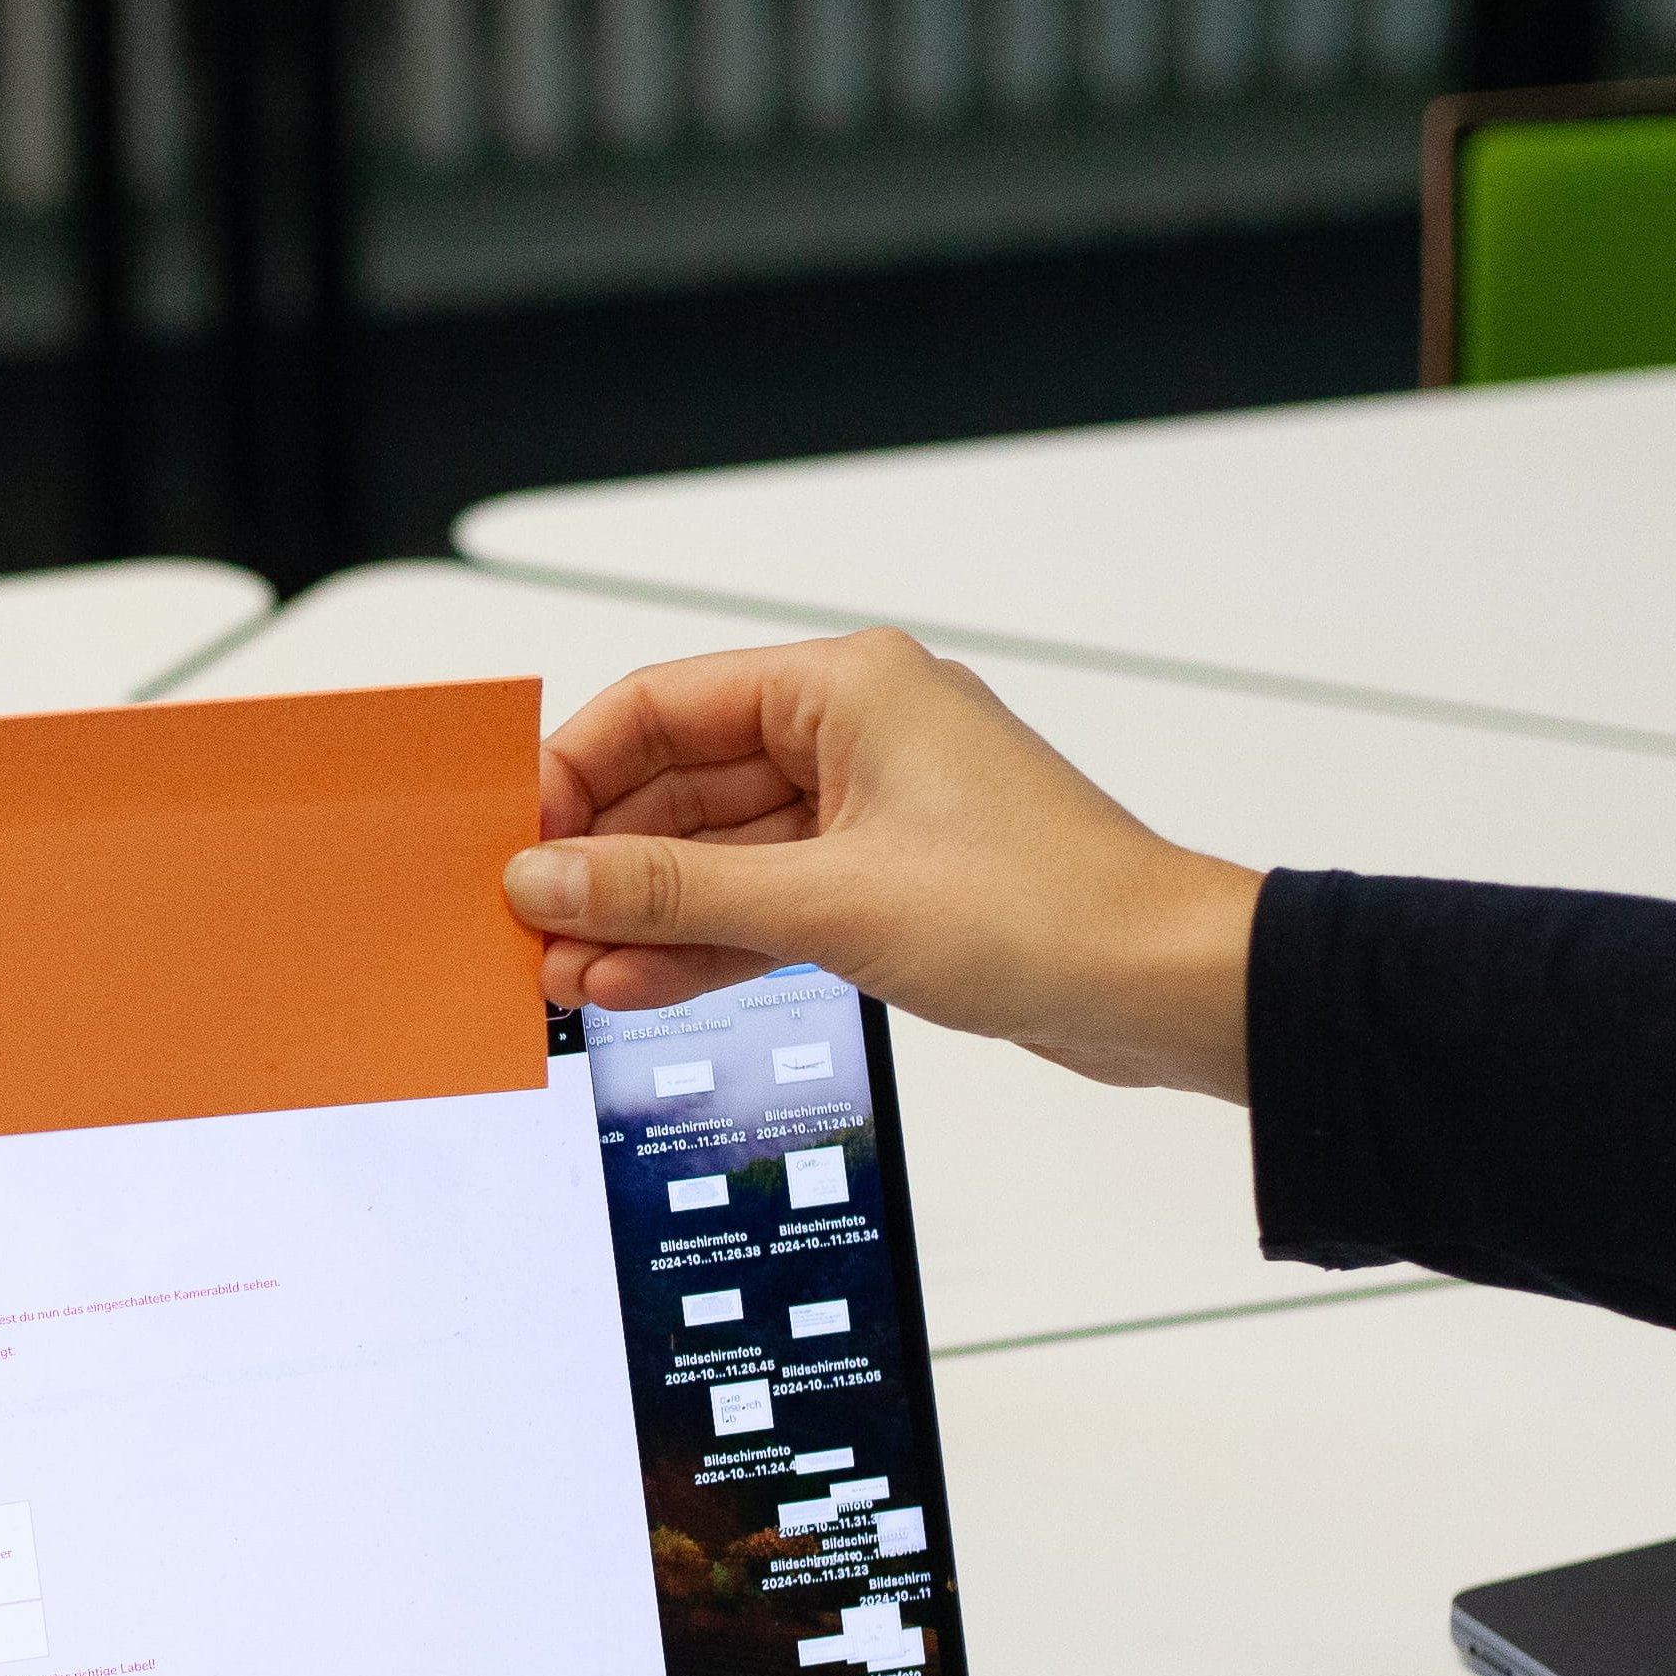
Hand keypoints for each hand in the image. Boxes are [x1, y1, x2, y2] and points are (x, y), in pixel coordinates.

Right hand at [502, 628, 1264, 1099]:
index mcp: (847, 688)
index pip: (662, 707)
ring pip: (712, 857)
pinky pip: (756, 905)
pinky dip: (698, 944)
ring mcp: (864, 813)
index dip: (575, 775)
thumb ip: (675, 891)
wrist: (1160, 987)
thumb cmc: (1046, 909)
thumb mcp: (829, 901)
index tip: (515, 844)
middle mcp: (851, 735)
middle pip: (677, 786)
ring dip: (640, 915)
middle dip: (600, 862)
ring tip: (562, 974)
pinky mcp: (876, 885)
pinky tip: (630, 982)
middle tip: (525, 929)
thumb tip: (549, 877)